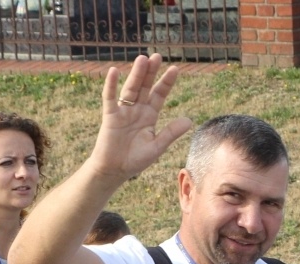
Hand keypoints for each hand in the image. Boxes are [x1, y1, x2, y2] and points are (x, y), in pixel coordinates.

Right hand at [90, 54, 193, 182]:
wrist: (115, 170)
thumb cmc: (135, 160)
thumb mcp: (157, 146)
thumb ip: (171, 133)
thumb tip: (189, 120)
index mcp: (149, 116)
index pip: (159, 95)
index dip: (166, 82)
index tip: (175, 69)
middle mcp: (137, 110)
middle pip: (145, 87)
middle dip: (151, 72)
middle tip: (157, 56)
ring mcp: (123, 111)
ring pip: (130, 89)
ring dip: (136, 74)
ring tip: (142, 58)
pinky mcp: (110, 116)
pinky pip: (110, 98)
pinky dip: (111, 85)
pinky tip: (113, 72)